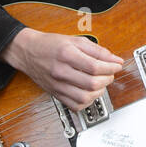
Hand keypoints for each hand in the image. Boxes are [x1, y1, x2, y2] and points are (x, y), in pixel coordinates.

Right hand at [2, 28, 124, 109]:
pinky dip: (87, 101)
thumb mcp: (75, 40)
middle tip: (110, 73)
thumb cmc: (50, 44)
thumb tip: (115, 59)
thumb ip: (97, 50)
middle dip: (107, 79)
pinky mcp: (56, 94)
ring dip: (99, 91)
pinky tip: (89, 92)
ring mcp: (57, 85)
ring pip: (85, 97)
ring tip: (100, 82)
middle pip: (92, 83)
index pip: (95, 66)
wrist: (28, 51)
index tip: (117, 65)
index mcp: (66, 54)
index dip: (111, 67)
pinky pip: (75, 105)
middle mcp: (61, 71)